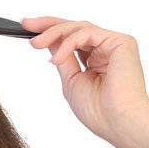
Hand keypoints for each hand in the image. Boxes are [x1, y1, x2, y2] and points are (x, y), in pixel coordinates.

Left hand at [22, 16, 148, 147]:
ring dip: (54, 33)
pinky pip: (87, 33)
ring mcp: (115, 44)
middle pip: (75, 27)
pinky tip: (57, 58)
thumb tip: (48, 41)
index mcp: (97, 59)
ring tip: (35, 44)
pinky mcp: (121, 42)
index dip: (50, 32)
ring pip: (79, 27)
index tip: (27, 30)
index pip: (72, 39)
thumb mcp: (71, 80)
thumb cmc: (99, 111)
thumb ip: (63, 58)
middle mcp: (107, 49)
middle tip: (26, 25)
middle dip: (48, 25)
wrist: (118, 122)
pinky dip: (68, 43)